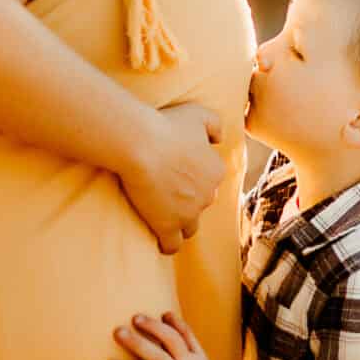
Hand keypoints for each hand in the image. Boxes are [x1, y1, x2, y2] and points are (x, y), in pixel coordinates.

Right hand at [118, 99, 223, 255]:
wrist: (141, 144)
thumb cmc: (167, 125)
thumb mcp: (198, 113)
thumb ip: (215, 125)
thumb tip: (218, 140)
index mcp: (216, 171)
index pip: (210, 181)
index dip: (193, 178)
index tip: (176, 173)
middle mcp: (208, 195)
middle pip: (200, 203)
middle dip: (187, 200)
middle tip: (164, 191)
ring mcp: (188, 213)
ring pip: (190, 227)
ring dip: (179, 223)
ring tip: (162, 216)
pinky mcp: (167, 226)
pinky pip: (172, 245)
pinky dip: (167, 244)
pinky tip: (157, 238)